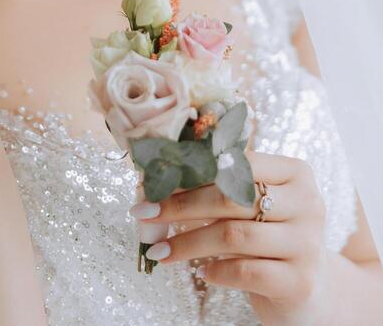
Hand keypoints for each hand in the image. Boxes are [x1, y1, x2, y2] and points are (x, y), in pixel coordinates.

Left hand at [132, 151, 328, 325]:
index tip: (154, 183)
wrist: (310, 289)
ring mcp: (307, 244)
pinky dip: (217, 271)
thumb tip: (158, 178)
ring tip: (159, 251)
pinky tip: (202, 273)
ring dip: (187, 243)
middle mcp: (307, 203)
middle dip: (180, 205)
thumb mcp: (254, 205)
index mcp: (295, 172)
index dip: (192, 172)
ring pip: (234, 236)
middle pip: (231, 198)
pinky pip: (246, 273)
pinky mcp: (300, 281)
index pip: (237, 164)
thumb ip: (222, 186)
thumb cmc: (269, 236)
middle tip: (143, 213)